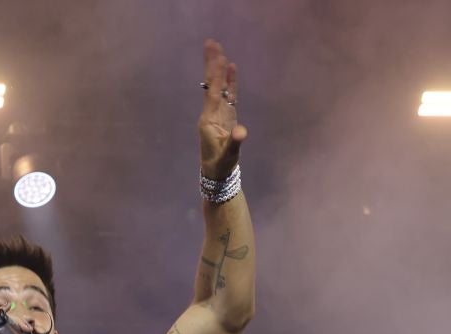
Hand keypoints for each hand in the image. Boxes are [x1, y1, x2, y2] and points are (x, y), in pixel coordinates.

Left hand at [198, 39, 246, 180]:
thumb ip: (234, 143)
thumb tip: (242, 132)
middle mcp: (211, 113)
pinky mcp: (226, 115)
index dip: (217, 77)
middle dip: (212, 64)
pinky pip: (228, 94)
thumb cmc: (220, 166)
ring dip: (218, 68)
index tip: (219, 59)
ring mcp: (218, 113)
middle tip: (210, 42)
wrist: (217, 173)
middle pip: (211, 84)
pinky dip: (229, 81)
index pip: (213, 94)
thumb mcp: (228, 156)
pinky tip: (231, 67)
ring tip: (219, 49)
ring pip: (218, 86)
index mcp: (208, 120)